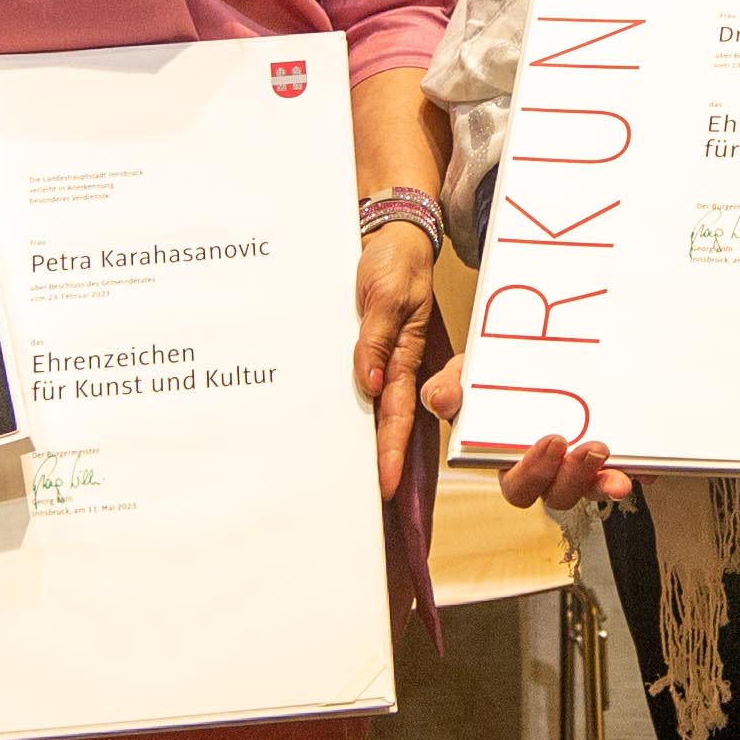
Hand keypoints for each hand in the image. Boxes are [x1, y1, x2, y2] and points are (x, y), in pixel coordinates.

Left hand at [351, 218, 448, 489]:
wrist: (391, 236)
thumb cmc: (396, 262)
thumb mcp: (386, 295)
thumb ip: (376, 340)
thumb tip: (369, 385)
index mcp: (407, 356)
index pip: (397, 414)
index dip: (391, 452)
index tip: (384, 485)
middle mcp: (395, 365)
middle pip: (387, 423)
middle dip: (379, 461)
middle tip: (366, 502)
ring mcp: (380, 359)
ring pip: (371, 409)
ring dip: (361, 439)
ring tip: (345, 480)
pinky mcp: (366, 348)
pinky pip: (356, 383)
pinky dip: (348, 407)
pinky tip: (332, 430)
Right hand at [418, 350, 630, 509]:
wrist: (520, 356)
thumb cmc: (486, 378)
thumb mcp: (462, 376)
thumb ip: (447, 388)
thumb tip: (443, 400)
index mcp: (507, 461)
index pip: (519, 487)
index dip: (534, 474)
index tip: (550, 442)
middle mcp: (545, 471)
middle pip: (558, 495)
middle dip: (576, 478)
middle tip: (592, 448)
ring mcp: (575, 464)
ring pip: (591, 489)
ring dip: (605, 481)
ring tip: (617, 464)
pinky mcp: (603, 454)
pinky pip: (620, 470)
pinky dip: (636, 471)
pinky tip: (647, 467)